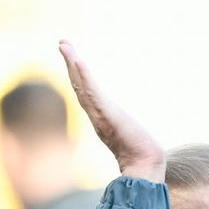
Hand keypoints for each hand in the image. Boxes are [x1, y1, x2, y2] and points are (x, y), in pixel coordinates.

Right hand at [57, 39, 164, 181]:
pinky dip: (85, 78)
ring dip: (73, 64)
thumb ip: (125, 126)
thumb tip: (132, 124)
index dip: (76, 73)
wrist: (145, 167)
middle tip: (63, 42)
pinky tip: (79, 63)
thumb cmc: (141, 153)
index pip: (85, 90)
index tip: (71, 54)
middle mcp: (96, 114)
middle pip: (78, 84)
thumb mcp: (130, 132)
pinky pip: (94, 94)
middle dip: (70, 62)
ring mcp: (100, 115)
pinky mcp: (108, 116)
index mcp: (100, 116)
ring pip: (83, 85)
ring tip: (66, 46)